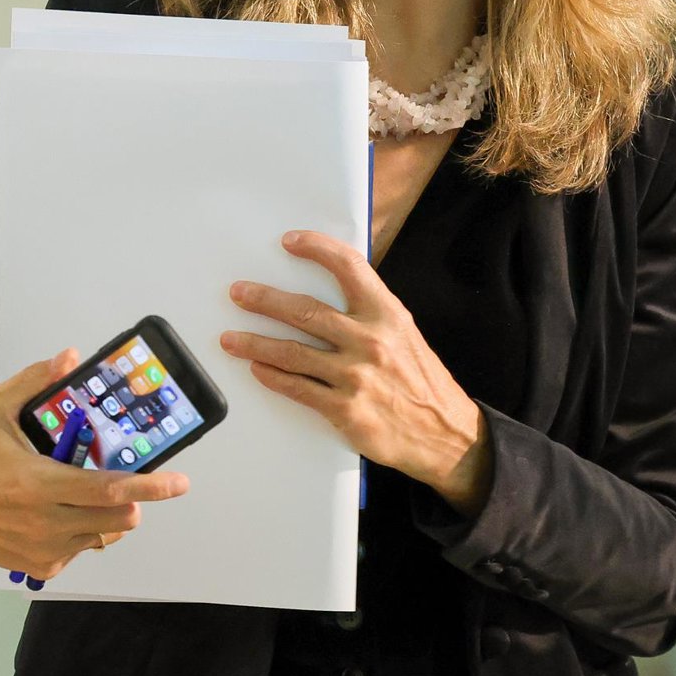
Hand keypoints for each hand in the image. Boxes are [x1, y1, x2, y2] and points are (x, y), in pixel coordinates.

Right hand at [0, 349, 189, 581]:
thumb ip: (34, 381)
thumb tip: (70, 357)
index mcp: (40, 484)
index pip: (109, 490)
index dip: (150, 487)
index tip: (180, 482)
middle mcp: (47, 523)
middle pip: (117, 518)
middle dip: (133, 498)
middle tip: (127, 478)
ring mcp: (44, 550)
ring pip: (103, 536)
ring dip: (108, 515)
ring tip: (87, 492)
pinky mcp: (39, 568)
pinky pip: (81, 550)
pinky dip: (85, 531)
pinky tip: (64, 512)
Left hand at [221, 231, 490, 516]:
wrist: (445, 433)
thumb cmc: (419, 379)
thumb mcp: (403, 332)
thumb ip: (368, 312)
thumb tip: (327, 289)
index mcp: (386, 313)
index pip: (348, 267)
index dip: (316, 249)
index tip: (289, 241)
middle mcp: (370, 340)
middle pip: (305, 311)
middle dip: (264, 300)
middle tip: (239, 293)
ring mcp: (356, 376)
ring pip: (292, 352)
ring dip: (255, 342)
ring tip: (231, 338)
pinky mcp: (345, 409)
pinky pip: (298, 388)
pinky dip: (272, 376)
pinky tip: (257, 368)